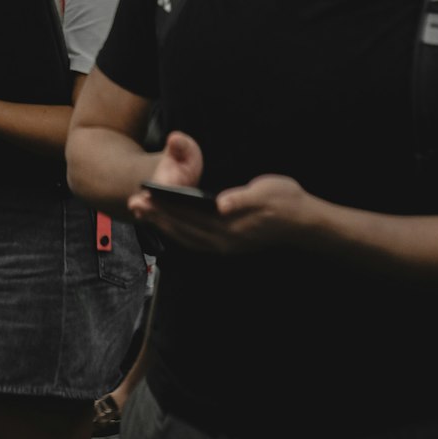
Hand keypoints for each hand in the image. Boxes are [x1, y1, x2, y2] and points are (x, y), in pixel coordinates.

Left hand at [129, 133, 316, 254]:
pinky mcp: (227, 245)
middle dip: (157, 217)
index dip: (166, 208)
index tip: (145, 197)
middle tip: (133, 203)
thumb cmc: (286, 201)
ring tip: (143, 213)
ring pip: (186, 238)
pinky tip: (168, 226)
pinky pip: (195, 241)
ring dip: (163, 226)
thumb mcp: (267, 192)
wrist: (304, 222)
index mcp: (231, 227)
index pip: (189, 217)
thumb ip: (242, 199)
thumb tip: (221, 204)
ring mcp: (226, 246)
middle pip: (183, 230)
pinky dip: (178, 233)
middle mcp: (225, 241)